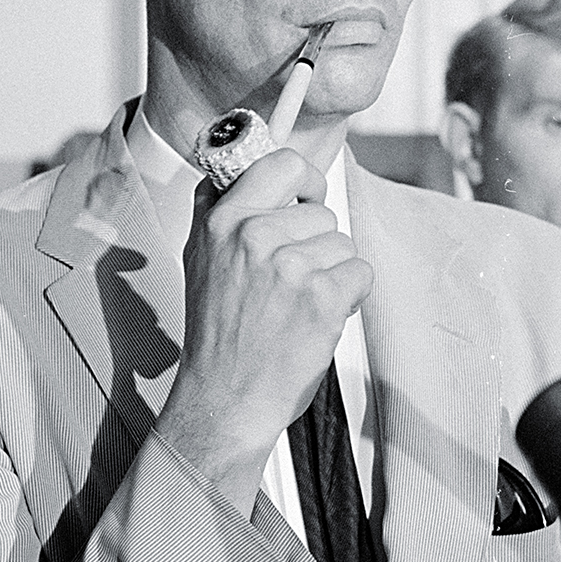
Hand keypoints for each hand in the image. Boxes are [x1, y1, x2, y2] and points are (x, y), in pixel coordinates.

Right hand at [156, 148, 371, 513]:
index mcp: (220, 221)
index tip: (304, 196)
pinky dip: (348, 297)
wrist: (223, 400)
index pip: (279, 162)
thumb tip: (256, 168)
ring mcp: (288, 265)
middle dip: (317, 241)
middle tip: (294, 276)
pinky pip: (359, 273)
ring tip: (297, 305)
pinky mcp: (320, 296)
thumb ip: (225, 212)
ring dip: (331, 273)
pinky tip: (316, 318)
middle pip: (320, 209)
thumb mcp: (201, 260)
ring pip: (342, 243)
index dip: (302, 179)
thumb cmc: (218, 337)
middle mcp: (251, 236)